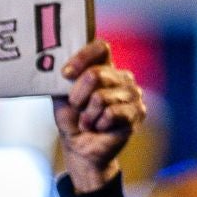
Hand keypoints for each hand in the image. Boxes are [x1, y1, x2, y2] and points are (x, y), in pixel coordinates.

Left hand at [52, 40, 144, 191]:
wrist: (80, 148)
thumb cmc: (72, 119)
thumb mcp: (61, 96)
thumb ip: (63, 78)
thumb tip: (60, 67)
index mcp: (105, 67)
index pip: (101, 48)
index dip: (82, 58)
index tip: (65, 74)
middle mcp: (122, 77)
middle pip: (96, 74)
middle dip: (78, 96)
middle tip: (77, 107)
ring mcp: (132, 94)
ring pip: (101, 97)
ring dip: (87, 115)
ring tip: (88, 121)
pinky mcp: (137, 112)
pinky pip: (111, 113)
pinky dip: (98, 123)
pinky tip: (100, 127)